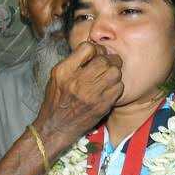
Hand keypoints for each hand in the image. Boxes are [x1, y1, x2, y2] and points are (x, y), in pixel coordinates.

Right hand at [34, 41, 123, 156]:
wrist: (56, 127)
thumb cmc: (56, 100)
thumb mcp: (56, 77)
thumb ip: (73, 62)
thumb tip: (94, 50)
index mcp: (64, 71)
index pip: (88, 48)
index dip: (95, 49)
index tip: (96, 55)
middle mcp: (78, 81)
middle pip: (104, 59)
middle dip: (108, 59)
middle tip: (107, 64)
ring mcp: (91, 94)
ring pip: (114, 72)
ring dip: (114, 71)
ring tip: (109, 75)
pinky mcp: (102, 106)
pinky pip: (118, 88)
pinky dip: (116, 86)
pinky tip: (109, 88)